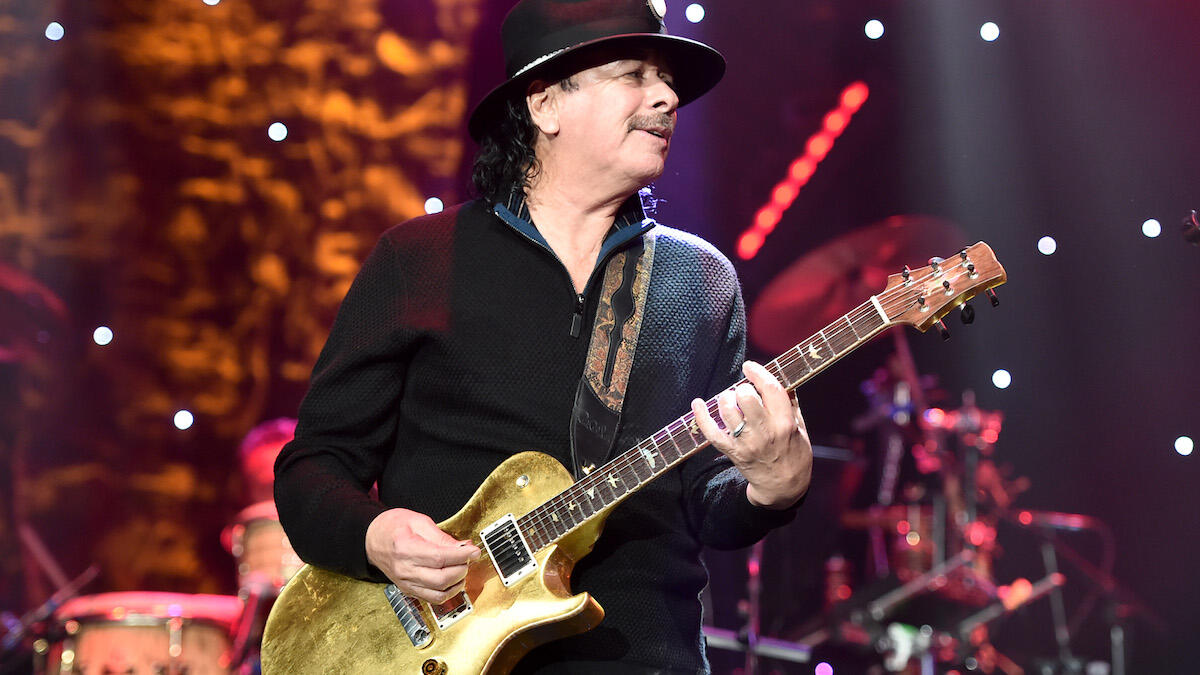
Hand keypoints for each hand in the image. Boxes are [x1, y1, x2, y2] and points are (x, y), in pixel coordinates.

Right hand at [365, 508, 480, 602]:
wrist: (371, 538)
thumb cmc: (392, 527)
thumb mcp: (418, 521)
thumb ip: (441, 536)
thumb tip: (463, 546)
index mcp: (405, 549)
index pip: (440, 558)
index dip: (461, 556)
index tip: (474, 551)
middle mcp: (405, 570)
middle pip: (442, 578)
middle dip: (462, 568)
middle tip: (468, 558)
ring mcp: (406, 583)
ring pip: (439, 593)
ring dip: (457, 583)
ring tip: (461, 568)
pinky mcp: (408, 590)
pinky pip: (432, 599)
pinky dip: (447, 592)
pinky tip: (453, 580)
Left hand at [690, 361, 812, 508]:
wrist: (784, 488)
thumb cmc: (795, 455)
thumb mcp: (802, 429)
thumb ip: (791, 405)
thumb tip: (783, 381)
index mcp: (785, 423)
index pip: (770, 389)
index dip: (758, 373)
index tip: (749, 367)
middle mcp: (765, 432)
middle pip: (746, 397)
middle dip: (742, 388)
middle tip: (744, 392)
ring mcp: (747, 443)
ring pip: (728, 411)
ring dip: (725, 398)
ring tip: (729, 398)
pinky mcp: (733, 452)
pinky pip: (712, 433)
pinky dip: (702, 417)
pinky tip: (698, 403)